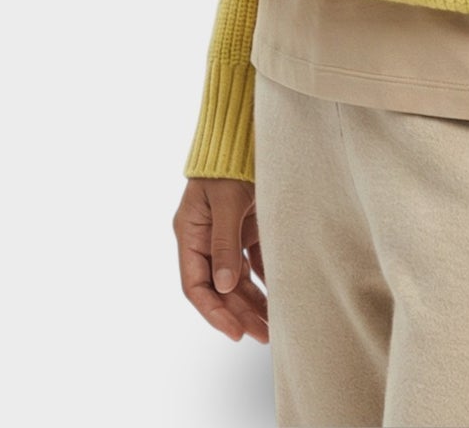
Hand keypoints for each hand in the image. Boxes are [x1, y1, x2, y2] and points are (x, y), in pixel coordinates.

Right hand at [176, 176, 269, 343]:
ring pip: (237, 281)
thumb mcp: (225, 201)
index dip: (214, 312)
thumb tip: (224, 286)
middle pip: (219, 288)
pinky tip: (279, 298)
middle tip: (262, 335)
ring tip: (272, 327)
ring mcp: (227, 236)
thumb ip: (225, 243)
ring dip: (253, 303)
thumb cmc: (228, 162)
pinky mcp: (246, 230)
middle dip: (239, 314)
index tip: (235, 332)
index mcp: (189, 234)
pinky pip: (254, 264)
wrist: (244, 133)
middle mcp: (205, 240)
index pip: (195, 285)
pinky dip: (265, 282)